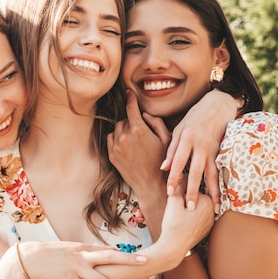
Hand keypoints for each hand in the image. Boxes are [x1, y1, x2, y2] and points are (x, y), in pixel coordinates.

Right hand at [19, 241, 146, 278]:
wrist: (27, 260)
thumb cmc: (45, 255)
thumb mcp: (64, 249)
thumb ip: (79, 252)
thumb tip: (90, 254)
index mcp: (82, 248)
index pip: (107, 251)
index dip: (122, 255)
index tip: (137, 257)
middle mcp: (82, 256)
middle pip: (112, 257)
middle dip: (130, 260)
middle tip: (146, 262)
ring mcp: (76, 268)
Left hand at [107, 91, 170, 237]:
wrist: (152, 185)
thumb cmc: (163, 162)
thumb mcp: (166, 140)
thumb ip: (156, 122)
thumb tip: (144, 114)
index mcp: (139, 130)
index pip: (131, 108)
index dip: (131, 99)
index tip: (129, 93)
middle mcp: (125, 137)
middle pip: (125, 119)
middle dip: (132, 121)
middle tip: (142, 130)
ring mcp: (116, 147)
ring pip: (117, 128)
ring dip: (124, 129)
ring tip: (135, 139)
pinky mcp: (112, 155)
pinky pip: (111, 138)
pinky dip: (117, 138)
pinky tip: (127, 145)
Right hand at [157, 181, 213, 262]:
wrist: (173, 247)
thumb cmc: (174, 224)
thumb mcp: (174, 201)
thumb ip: (179, 185)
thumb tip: (181, 174)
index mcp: (207, 201)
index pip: (194, 187)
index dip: (182, 188)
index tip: (175, 189)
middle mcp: (213, 211)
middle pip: (198, 197)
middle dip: (187, 197)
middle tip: (176, 203)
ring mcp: (210, 221)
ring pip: (199, 207)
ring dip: (191, 206)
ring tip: (179, 212)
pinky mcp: (206, 229)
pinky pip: (200, 217)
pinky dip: (193, 216)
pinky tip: (184, 220)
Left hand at [161, 89, 237, 212]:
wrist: (218, 105)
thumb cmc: (195, 118)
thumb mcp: (179, 129)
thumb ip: (172, 149)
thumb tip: (163, 168)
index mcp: (187, 138)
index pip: (178, 161)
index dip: (174, 177)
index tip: (170, 192)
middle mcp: (201, 145)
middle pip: (196, 171)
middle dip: (193, 190)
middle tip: (190, 207)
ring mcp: (214, 149)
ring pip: (213, 174)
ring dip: (213, 193)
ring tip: (214, 209)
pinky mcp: (223, 152)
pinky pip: (222, 172)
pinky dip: (222, 185)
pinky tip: (223, 198)